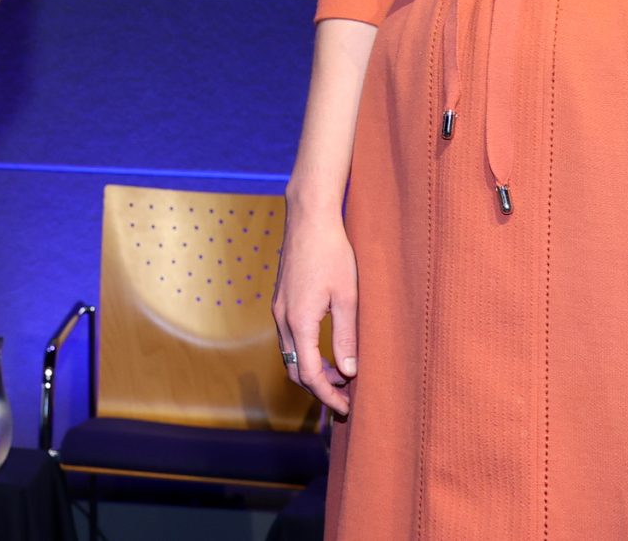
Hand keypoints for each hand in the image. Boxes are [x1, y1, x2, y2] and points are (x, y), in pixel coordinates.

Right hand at [271, 198, 357, 416]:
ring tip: (340, 376)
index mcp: (299, 321)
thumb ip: (346, 337)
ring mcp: (279, 309)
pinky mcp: (281, 300)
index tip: (346, 408)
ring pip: (290, 354)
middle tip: (345, 398)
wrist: (309, 219)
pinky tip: (326, 350)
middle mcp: (283, 318)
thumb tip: (348, 372)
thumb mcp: (347, 297)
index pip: (309, 374)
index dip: (327, 396)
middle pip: (294, 369)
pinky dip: (306, 353)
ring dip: (312, 371)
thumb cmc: (333, 253)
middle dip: (318, 388)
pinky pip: (289, 338)